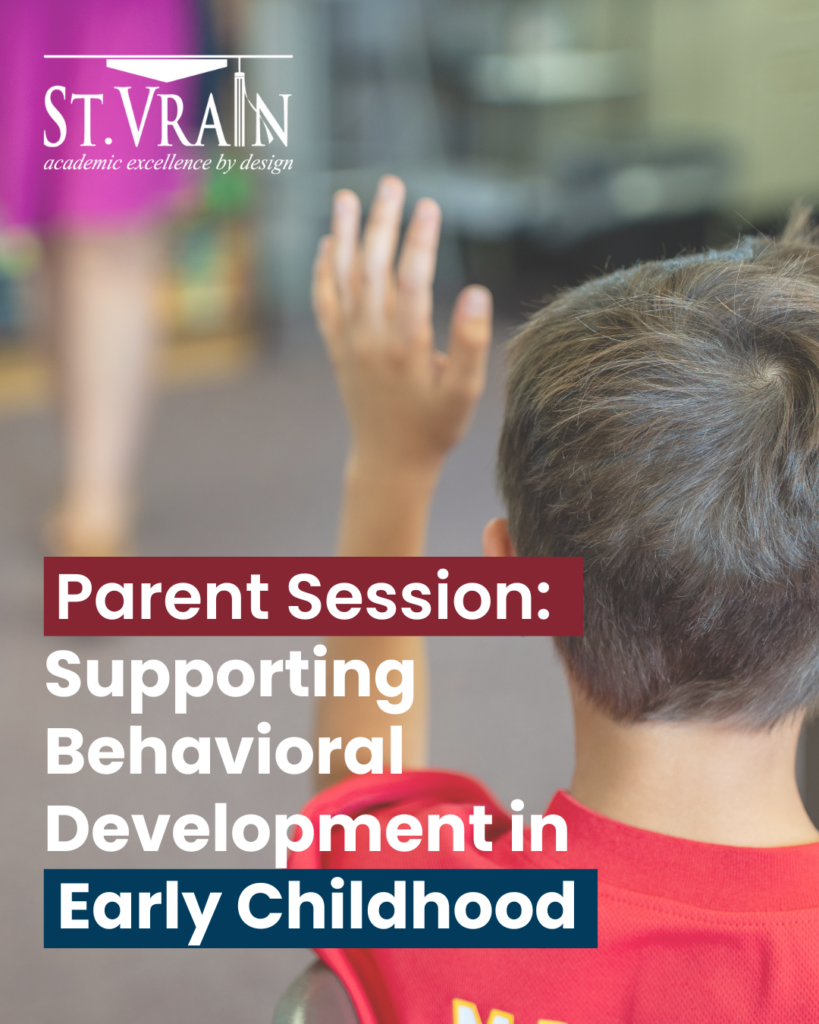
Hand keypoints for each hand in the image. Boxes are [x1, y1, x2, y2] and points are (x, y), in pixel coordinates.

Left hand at [312, 174, 492, 482]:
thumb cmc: (434, 427)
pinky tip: (326, 245)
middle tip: (393, 184)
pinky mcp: (337, 350)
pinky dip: (322, 272)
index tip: (430, 205)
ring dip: (344, 236)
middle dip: (382, 222)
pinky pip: (324, 303)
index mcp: (405, 346)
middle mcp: (370, 339)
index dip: (420, 239)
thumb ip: (470, 344)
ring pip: (343, 279)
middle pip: (373, 268)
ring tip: (346, 197)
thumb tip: (475, 293)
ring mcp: (349, 343)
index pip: (411, 279)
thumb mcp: (464, 393)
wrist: (389, 461)